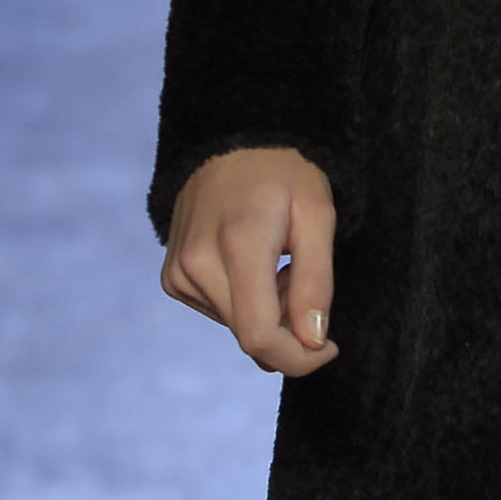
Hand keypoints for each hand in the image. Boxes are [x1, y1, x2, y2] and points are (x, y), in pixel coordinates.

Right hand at [161, 145, 339, 375]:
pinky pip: (218, 311)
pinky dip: (244, 301)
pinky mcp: (172, 278)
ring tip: (277, 262)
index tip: (328, 346)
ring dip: (267, 311)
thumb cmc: (284, 173)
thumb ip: (316, 282)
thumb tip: (312, 342)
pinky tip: (252, 262)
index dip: (299, 357)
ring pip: (235, 327)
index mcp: (239, 245)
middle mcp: (198, 264)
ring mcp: (179, 272)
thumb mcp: (318, 215)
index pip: (260, 335)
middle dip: (288, 327)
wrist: (232, 142)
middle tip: (301, 279)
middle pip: (249, 336)